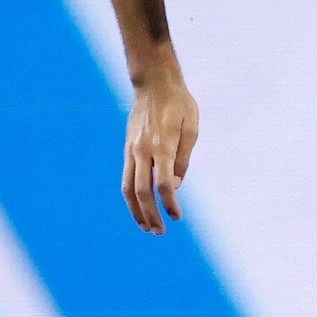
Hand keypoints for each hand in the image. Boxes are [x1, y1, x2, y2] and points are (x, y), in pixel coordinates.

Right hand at [122, 62, 198, 234]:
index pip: (163, 184)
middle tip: (159, 232)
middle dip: (149, 214)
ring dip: (135, 210)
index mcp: (162, 146)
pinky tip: (138, 206)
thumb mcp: (191, 129)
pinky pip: (125, 177)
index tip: (177, 216)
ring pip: (127, 188)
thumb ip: (183, 159)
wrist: (154, 84)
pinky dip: (129, 196)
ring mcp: (131, 150)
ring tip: (145, 226)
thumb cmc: (179, 105)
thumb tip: (174, 186)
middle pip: (141, 191)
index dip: (170, 203)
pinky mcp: (127, 149)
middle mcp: (143, 151)